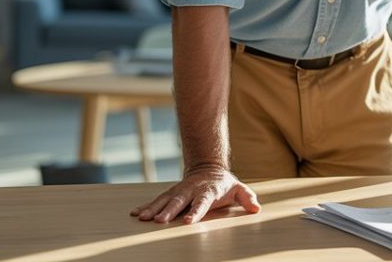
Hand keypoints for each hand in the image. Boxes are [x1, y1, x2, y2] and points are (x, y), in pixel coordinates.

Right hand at [130, 165, 260, 223]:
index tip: (188, 221)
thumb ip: (247, 198)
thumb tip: (256, 208)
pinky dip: (146, 206)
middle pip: (179, 201)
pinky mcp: (170, 193)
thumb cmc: (224, 184)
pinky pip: (156, 200)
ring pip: (164, 199)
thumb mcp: (239, 189)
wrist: (208, 169)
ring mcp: (179, 190)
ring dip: (153, 209)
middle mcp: (191, 190)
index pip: (202, 202)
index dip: (196, 211)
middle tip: (159, 221)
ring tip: (142, 218)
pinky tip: (135, 214)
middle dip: (169, 211)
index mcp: (208, 190)